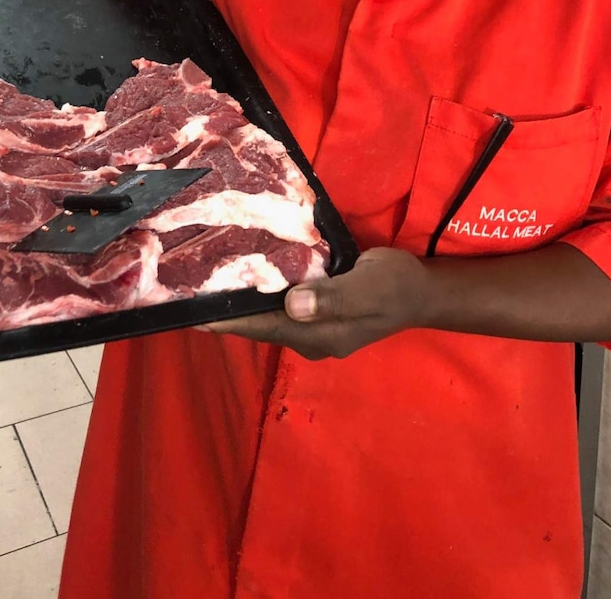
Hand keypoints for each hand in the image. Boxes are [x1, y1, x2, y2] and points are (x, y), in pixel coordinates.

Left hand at [197, 247, 430, 360]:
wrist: (423, 292)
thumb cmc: (396, 286)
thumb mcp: (370, 287)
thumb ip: (334, 298)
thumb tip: (293, 306)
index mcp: (319, 335)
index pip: (262, 327)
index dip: (228, 320)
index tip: (192, 312)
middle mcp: (310, 337)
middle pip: (260, 324)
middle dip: (227, 310)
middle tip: (187, 288)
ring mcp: (314, 327)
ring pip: (268, 315)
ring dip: (241, 301)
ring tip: (204, 280)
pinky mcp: (317, 312)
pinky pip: (281, 305)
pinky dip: (261, 291)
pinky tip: (244, 273)